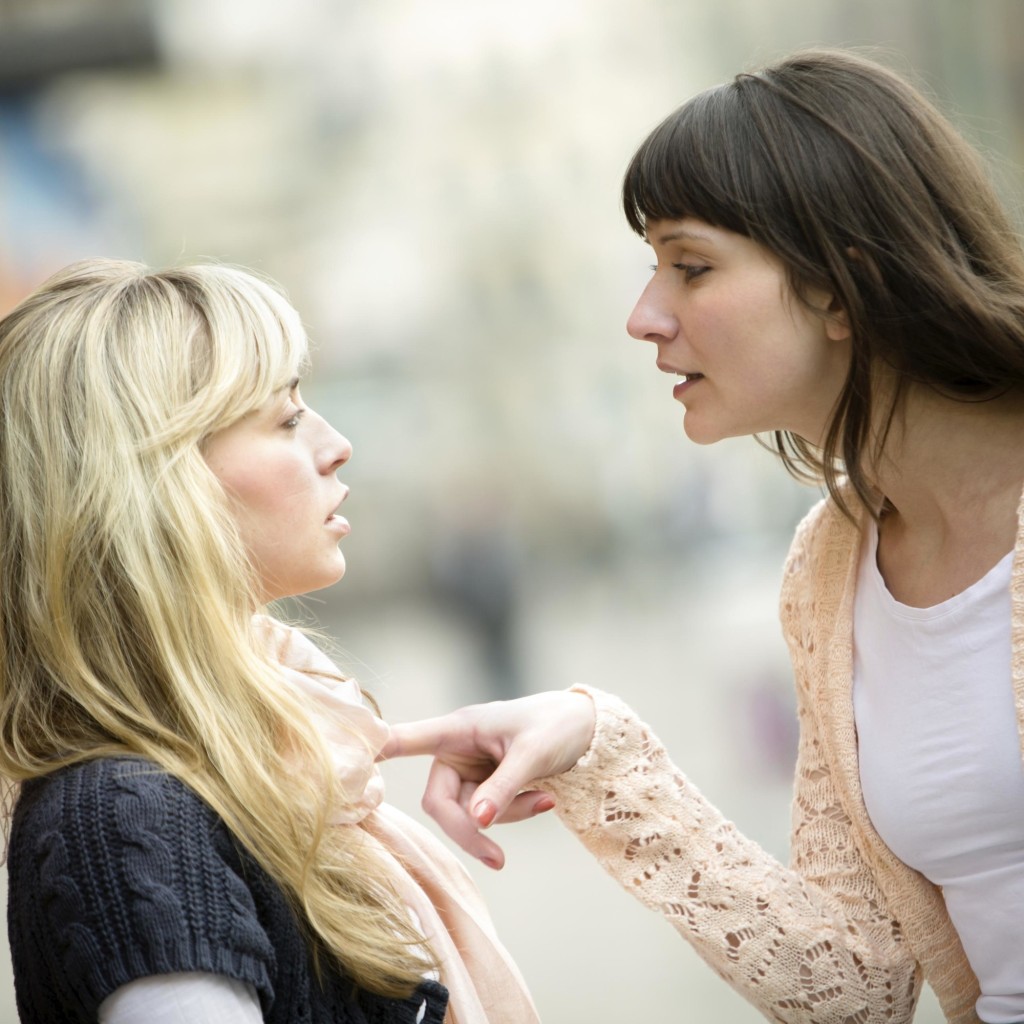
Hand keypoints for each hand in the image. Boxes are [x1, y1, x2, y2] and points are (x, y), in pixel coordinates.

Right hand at [382, 691, 595, 868]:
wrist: (585, 728)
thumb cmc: (556, 726)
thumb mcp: (533, 754)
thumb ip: (503, 788)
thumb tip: (477, 822)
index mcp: (460, 729)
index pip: (409, 740)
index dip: (378, 751)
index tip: (352, 759)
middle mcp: (456, 750)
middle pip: (439, 802)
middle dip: (469, 829)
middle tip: (498, 858)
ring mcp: (469, 770)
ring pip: (467, 815)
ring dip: (505, 818)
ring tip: (545, 801)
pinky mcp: (484, 786)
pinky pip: (487, 815)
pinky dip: (514, 815)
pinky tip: (545, 800)